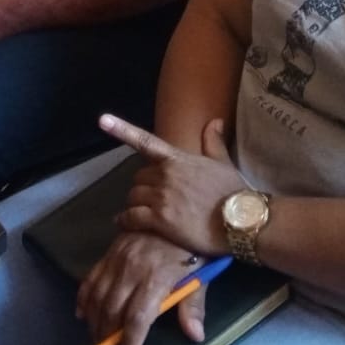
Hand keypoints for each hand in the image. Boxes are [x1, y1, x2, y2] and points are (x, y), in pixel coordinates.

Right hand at [77, 231, 208, 344]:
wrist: (175, 207)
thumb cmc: (191, 246)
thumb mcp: (200, 275)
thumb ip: (193, 305)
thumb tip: (194, 335)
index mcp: (155, 278)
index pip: (135, 318)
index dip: (129, 343)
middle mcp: (131, 270)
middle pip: (112, 312)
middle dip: (109, 338)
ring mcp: (116, 259)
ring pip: (98, 298)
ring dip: (95, 323)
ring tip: (98, 339)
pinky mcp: (109, 251)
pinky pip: (90, 278)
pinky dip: (83, 298)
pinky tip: (82, 314)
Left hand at [102, 115, 246, 253]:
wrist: (241, 221)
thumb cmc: (234, 193)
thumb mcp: (224, 163)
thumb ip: (213, 143)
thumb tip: (214, 121)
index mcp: (177, 158)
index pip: (145, 141)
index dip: (121, 129)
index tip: (102, 120)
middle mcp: (165, 174)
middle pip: (138, 177)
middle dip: (142, 187)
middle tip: (151, 198)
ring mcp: (161, 196)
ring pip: (132, 196)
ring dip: (134, 204)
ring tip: (140, 213)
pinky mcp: (159, 219)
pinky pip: (131, 217)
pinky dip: (124, 220)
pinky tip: (123, 224)